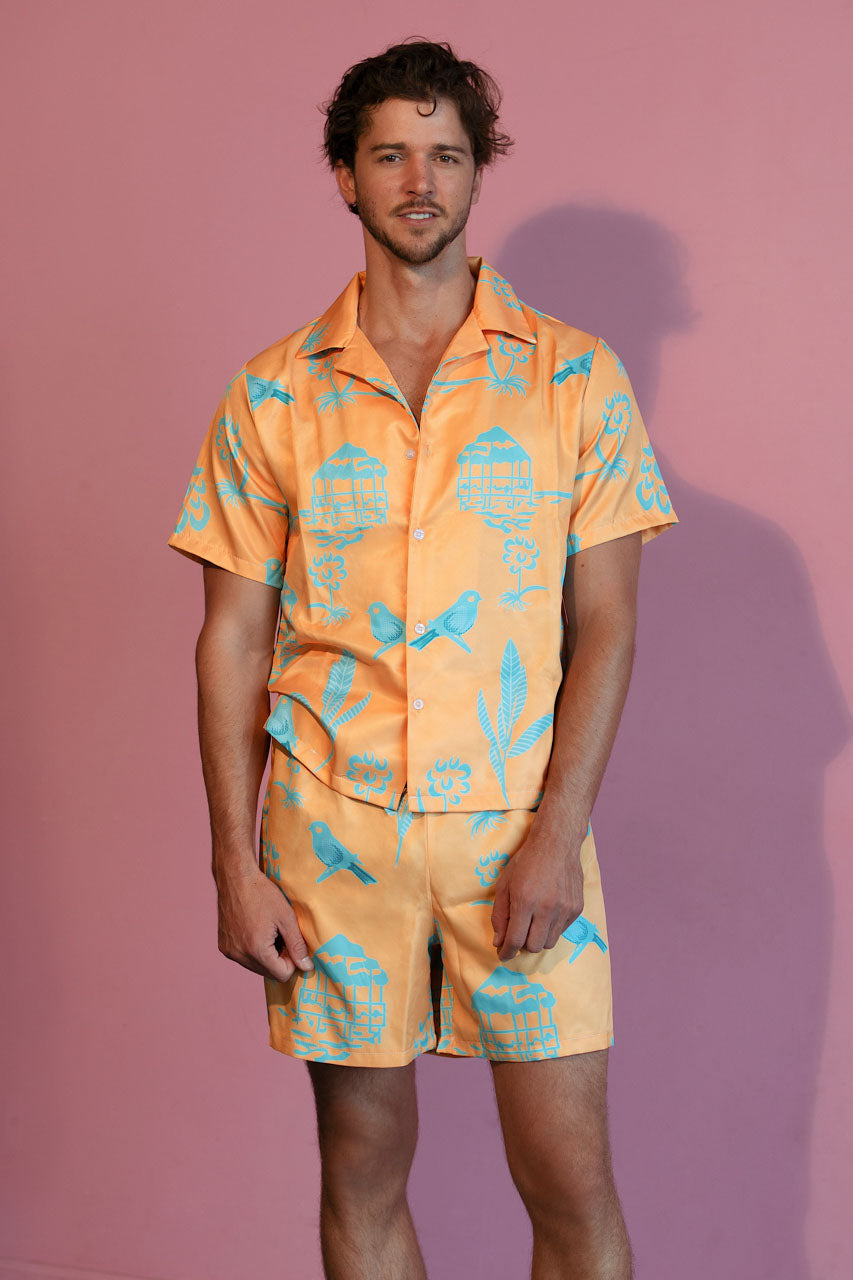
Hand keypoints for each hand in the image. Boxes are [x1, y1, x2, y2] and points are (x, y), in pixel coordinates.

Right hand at [216, 863, 313, 982]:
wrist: (235, 877)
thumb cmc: (263, 893)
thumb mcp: (287, 918)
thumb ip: (297, 945)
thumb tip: (307, 967)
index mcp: (256, 950)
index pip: (282, 974)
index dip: (292, 960)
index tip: (292, 941)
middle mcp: (239, 955)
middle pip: (269, 973)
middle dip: (279, 959)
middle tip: (281, 934)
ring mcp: (229, 951)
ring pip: (256, 967)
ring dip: (267, 956)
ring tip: (269, 931)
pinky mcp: (224, 946)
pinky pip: (244, 958)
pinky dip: (253, 951)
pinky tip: (256, 930)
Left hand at [491, 826, 584, 960]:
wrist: (557, 844)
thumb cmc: (526, 862)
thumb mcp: (505, 885)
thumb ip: (500, 915)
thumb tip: (498, 942)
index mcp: (525, 901)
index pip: (515, 940)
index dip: (506, 952)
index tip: (503, 955)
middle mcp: (547, 908)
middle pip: (534, 946)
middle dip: (523, 945)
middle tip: (518, 933)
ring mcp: (565, 909)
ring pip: (550, 942)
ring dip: (538, 938)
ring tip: (533, 921)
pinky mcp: (577, 908)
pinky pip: (562, 930)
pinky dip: (552, 928)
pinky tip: (547, 912)